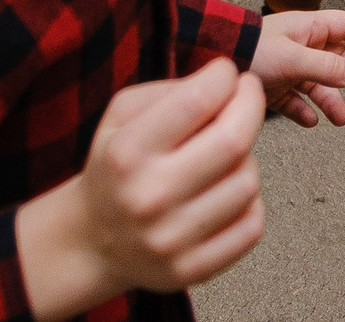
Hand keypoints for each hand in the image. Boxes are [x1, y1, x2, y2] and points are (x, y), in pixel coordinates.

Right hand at [18, 59, 264, 316]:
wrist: (92, 241)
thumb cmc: (117, 166)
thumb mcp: (122, 115)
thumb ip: (171, 90)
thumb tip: (227, 82)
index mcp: (125, 154)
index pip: (197, 101)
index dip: (225, 77)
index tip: (229, 73)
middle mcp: (147, 198)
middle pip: (234, 141)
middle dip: (251, 106)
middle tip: (247, 96)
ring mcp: (170, 240)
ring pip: (248, 182)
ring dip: (245, 159)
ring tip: (223, 155)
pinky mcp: (191, 270)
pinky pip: (252, 225)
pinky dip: (248, 202)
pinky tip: (225, 192)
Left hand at [251, 9, 344, 128]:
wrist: (210, 60)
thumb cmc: (250, 49)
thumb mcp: (292, 56)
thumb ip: (325, 66)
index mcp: (308, 29)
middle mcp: (301, 47)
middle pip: (339, 60)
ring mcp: (288, 68)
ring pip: (320, 85)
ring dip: (333, 101)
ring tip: (342, 119)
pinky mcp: (273, 88)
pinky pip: (296, 102)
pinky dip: (304, 112)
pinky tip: (310, 122)